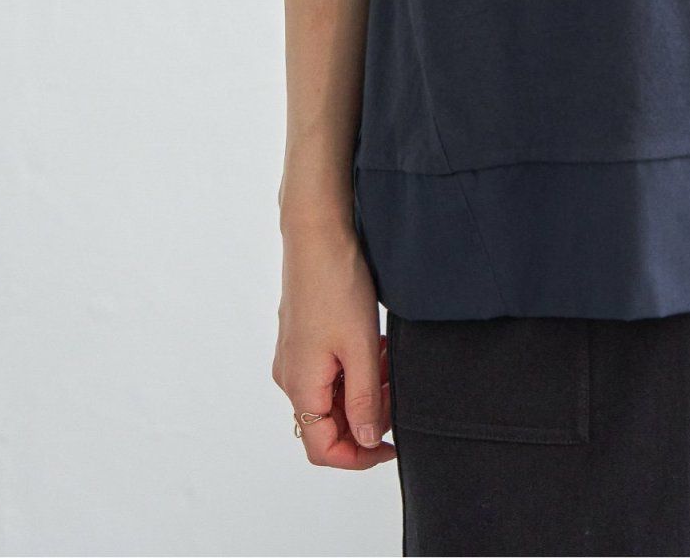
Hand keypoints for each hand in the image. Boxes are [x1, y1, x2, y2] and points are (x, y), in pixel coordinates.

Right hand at [273, 220, 394, 467]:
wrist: (318, 234)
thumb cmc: (336, 286)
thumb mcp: (359, 347)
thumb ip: (363, 398)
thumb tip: (366, 440)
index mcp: (300, 386)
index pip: (323, 448)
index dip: (359, 456)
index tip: (391, 445)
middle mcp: (291, 376)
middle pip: (328, 423)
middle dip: (367, 416)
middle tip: (398, 394)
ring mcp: (296, 355)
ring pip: (332, 394)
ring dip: (364, 390)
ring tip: (392, 366)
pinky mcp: (304, 337)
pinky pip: (330, 370)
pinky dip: (356, 369)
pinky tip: (379, 348)